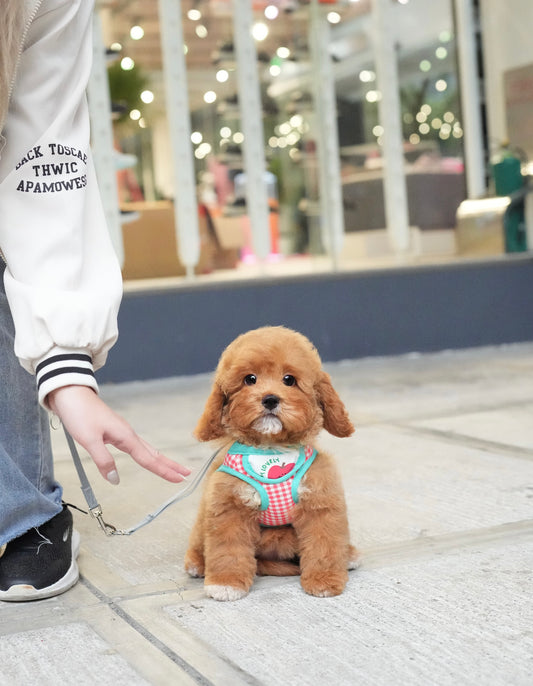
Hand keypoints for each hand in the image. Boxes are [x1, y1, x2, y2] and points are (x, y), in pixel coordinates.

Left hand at [47, 385, 190, 484]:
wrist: (70, 393)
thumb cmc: (79, 413)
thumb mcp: (89, 440)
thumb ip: (103, 460)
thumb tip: (115, 479)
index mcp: (125, 436)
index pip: (148, 458)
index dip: (163, 471)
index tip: (179, 480)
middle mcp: (128, 434)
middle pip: (153, 453)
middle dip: (169, 465)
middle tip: (185, 475)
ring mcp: (122, 431)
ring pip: (146, 449)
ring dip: (160, 460)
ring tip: (172, 468)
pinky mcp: (115, 431)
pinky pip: (136, 446)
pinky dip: (146, 454)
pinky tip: (144, 457)